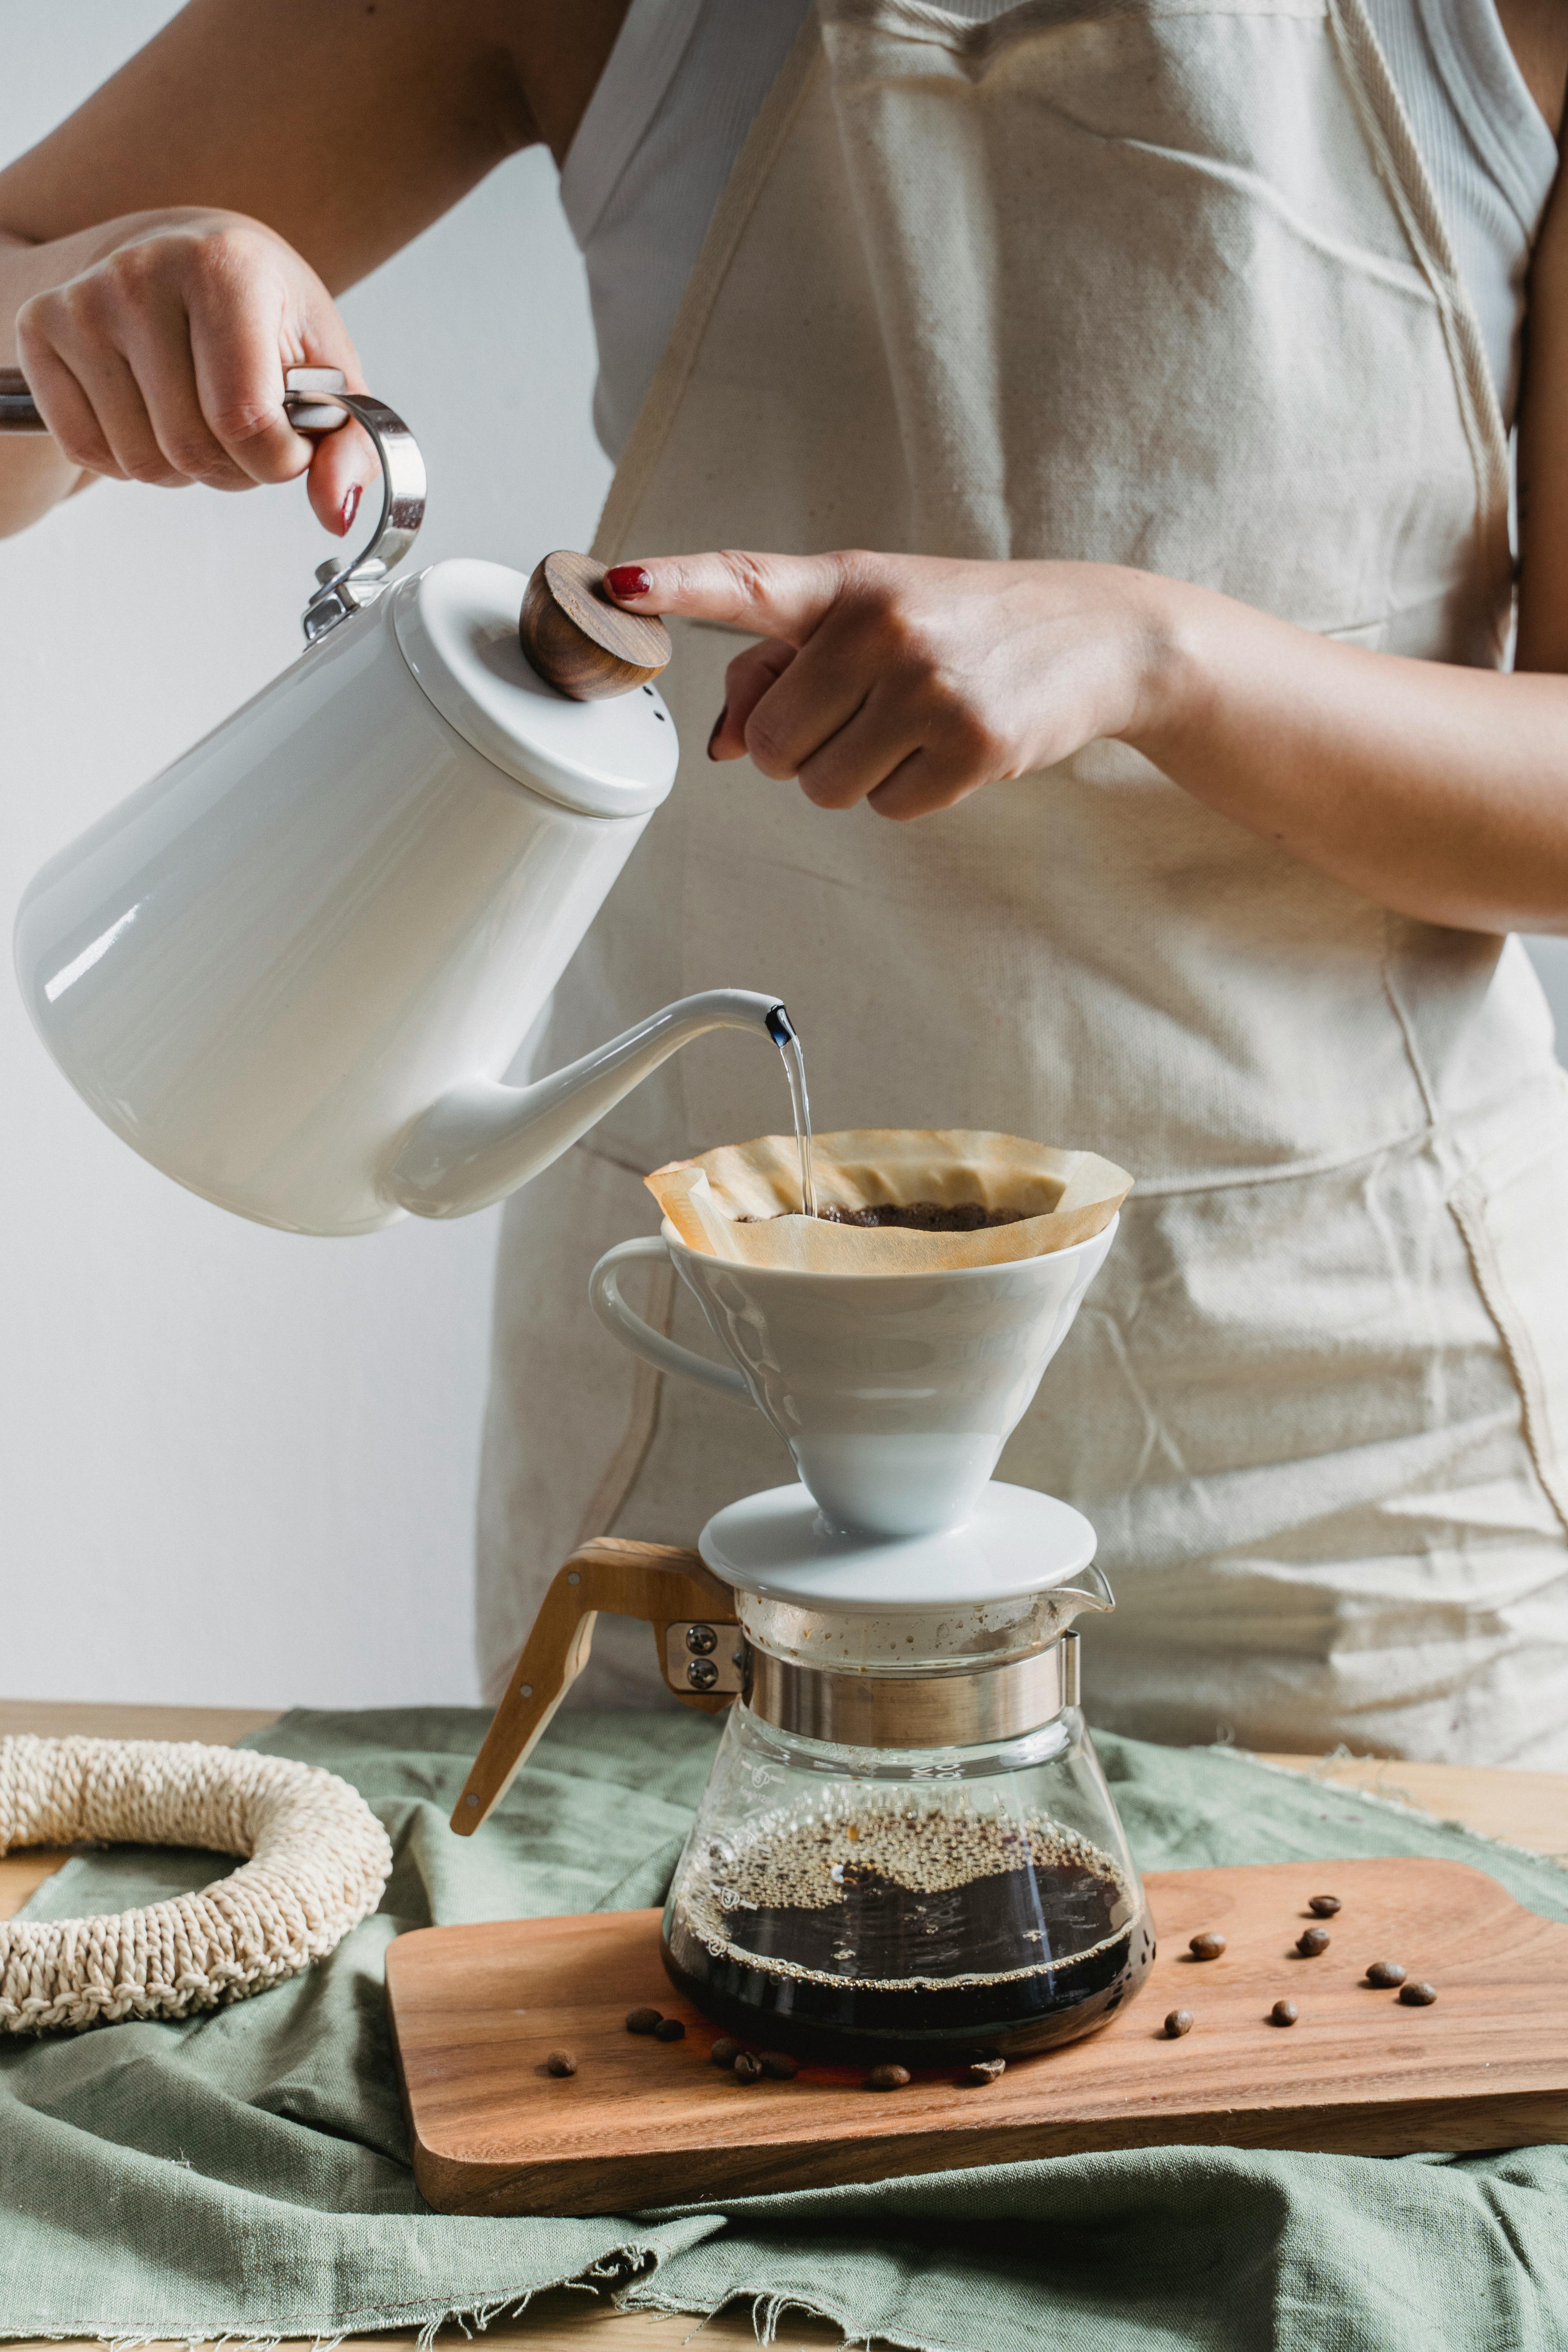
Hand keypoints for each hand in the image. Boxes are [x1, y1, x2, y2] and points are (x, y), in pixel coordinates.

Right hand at [14, 209, 371, 532]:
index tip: (288, 439)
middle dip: (232, 468)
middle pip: (190, 449)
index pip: (246, 420)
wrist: (187, 254)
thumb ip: (348, 443)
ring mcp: (82, 300)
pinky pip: (87, 450)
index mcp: (224, 268)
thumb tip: (336, 513)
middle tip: (242, 430)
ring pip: (140, 462)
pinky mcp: (39, 327)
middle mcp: (141, 273)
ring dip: (181, 467)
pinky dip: (128, 457)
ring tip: (197, 413)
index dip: (278, 460)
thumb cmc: (264, 314)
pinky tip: (149, 411)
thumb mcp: (327, 368)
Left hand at [603, 549, 1177, 818]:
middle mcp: (882, 627)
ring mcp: (928, 687)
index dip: (675, 584)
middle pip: (771, 742)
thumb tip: (726, 741)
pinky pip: (885, 808)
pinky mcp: (970, 746)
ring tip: (909, 727)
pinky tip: (946, 748)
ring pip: (821, 786)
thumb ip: (781, 666)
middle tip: (863, 712)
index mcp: (847, 583)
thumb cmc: (966, 625)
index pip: (746, 581)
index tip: (619, 586)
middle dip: (804, 746)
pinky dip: (907, 792)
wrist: (1097, 635)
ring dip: (854, 774)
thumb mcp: (875, 616)